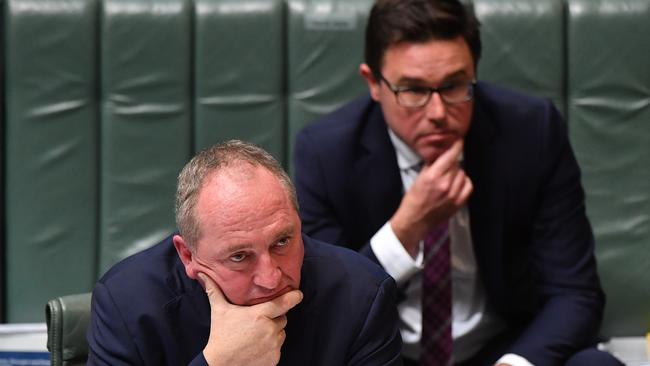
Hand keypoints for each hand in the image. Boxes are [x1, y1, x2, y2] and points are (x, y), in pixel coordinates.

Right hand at [198, 273, 302, 365]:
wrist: (220, 365)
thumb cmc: (220, 336)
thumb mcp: (219, 311)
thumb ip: (214, 291)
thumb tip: (202, 274)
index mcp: (259, 315)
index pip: (283, 303)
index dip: (293, 297)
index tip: (298, 294)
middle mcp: (269, 329)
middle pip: (282, 318)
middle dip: (273, 318)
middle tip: (257, 322)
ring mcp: (273, 345)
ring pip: (281, 333)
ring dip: (273, 332)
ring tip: (255, 335)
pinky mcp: (274, 358)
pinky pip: (278, 347)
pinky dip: (271, 346)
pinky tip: (257, 346)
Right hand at [390, 140, 472, 255]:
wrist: (415, 220)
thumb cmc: (413, 200)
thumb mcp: (419, 178)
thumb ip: (431, 166)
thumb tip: (441, 155)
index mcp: (433, 176)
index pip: (450, 156)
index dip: (456, 146)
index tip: (458, 140)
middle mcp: (445, 184)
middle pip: (456, 164)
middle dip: (450, 163)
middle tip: (443, 168)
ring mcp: (453, 194)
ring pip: (462, 174)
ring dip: (456, 173)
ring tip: (447, 179)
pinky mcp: (458, 202)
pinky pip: (468, 186)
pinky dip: (463, 182)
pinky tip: (456, 184)